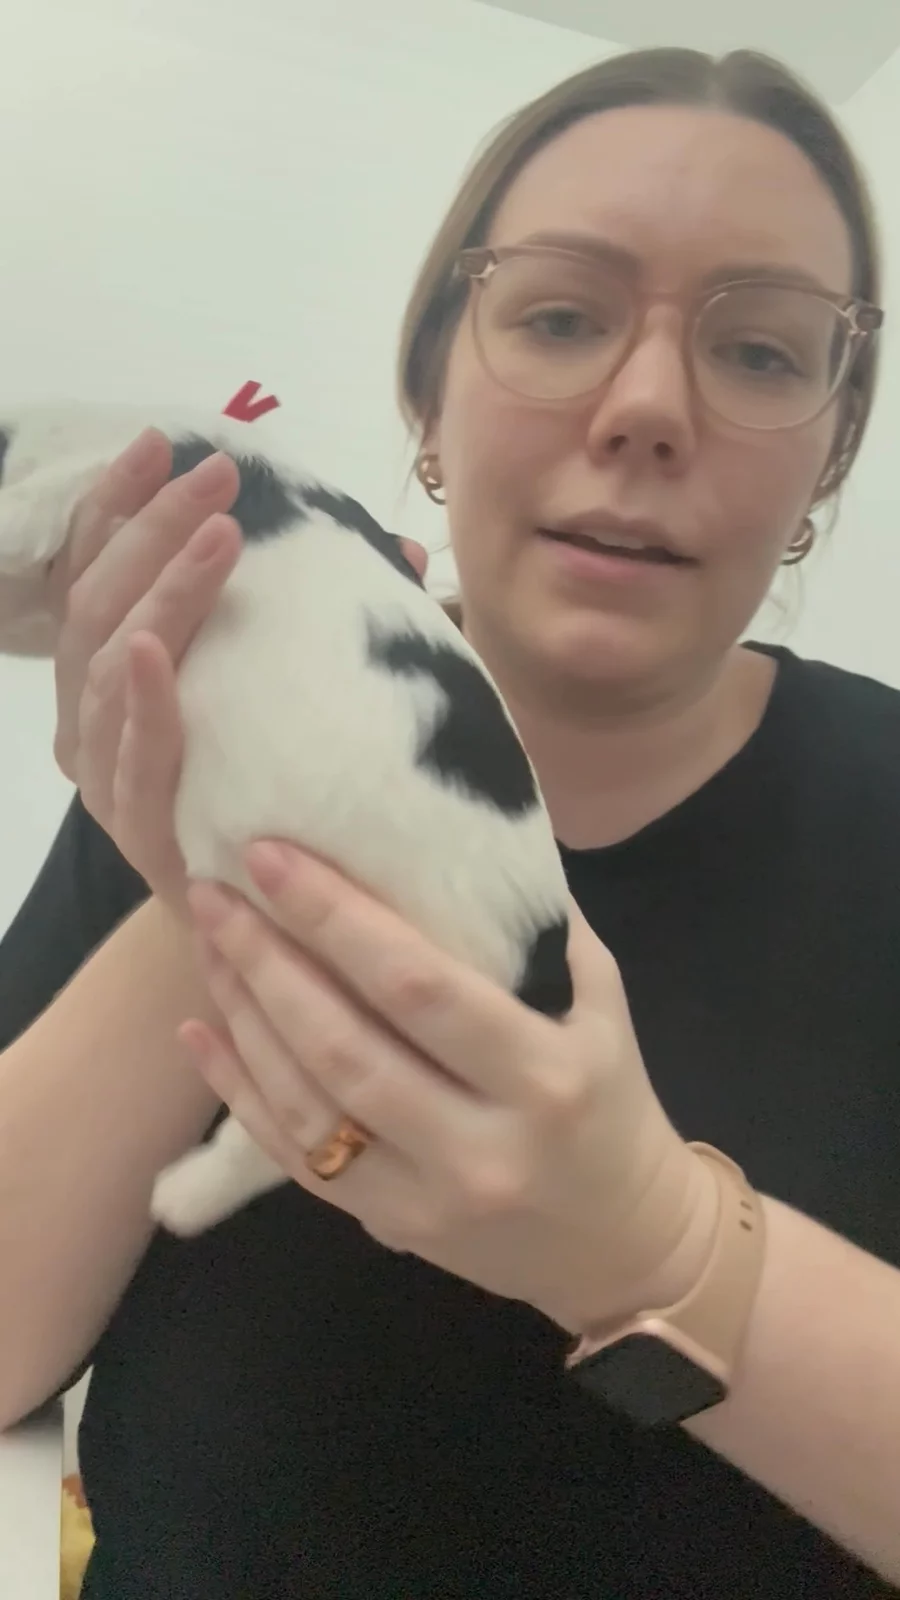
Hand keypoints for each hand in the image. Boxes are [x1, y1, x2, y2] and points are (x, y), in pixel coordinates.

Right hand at [49, 433, 427, 911]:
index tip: (166, 442)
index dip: (124, 504)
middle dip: (151, 529)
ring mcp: (108, 775)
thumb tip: (405, 545)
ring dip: (162, 595)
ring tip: (218, 540)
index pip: (103, 571)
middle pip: (100, 604)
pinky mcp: (138, 831)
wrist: (271, 926)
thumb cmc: (278, 795)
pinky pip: (134, 761)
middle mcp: (93, 717)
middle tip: (216, 476)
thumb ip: (326, 625)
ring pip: (107, 667)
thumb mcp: (293, 696)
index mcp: (116, 673)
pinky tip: (156, 654)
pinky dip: (142, 704)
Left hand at [181, 845, 717, 1335]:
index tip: (273, 857)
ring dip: (246, 1017)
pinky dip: (239, 1093)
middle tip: (214, 893)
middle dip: (267, 962)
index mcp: (544, 1074)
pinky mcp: (387, 1229)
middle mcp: (482, 1146)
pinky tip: (199, 1032)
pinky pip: (295, 1158)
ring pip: (308, 1106)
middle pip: (345, 1048)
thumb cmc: (610, 1096)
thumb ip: (530, 926)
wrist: (621, 1243)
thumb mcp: (597, 999)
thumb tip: (450, 830)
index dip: (336, 920)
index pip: (420, 988)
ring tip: (209, 944)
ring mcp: (427, 1199)